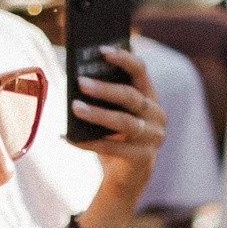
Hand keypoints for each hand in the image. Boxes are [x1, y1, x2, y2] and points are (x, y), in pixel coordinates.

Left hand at [72, 45, 167, 227]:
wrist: (127, 176)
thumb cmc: (115, 136)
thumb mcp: (113, 111)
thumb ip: (106, 94)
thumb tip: (79, 76)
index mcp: (150, 96)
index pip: (141, 71)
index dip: (123, 58)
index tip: (100, 50)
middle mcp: (157, 115)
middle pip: (131, 97)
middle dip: (104, 88)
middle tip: (80, 81)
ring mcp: (153, 138)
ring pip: (124, 122)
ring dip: (97, 114)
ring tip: (74, 107)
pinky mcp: (143, 159)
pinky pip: (114, 149)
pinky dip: (90, 143)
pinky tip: (69, 137)